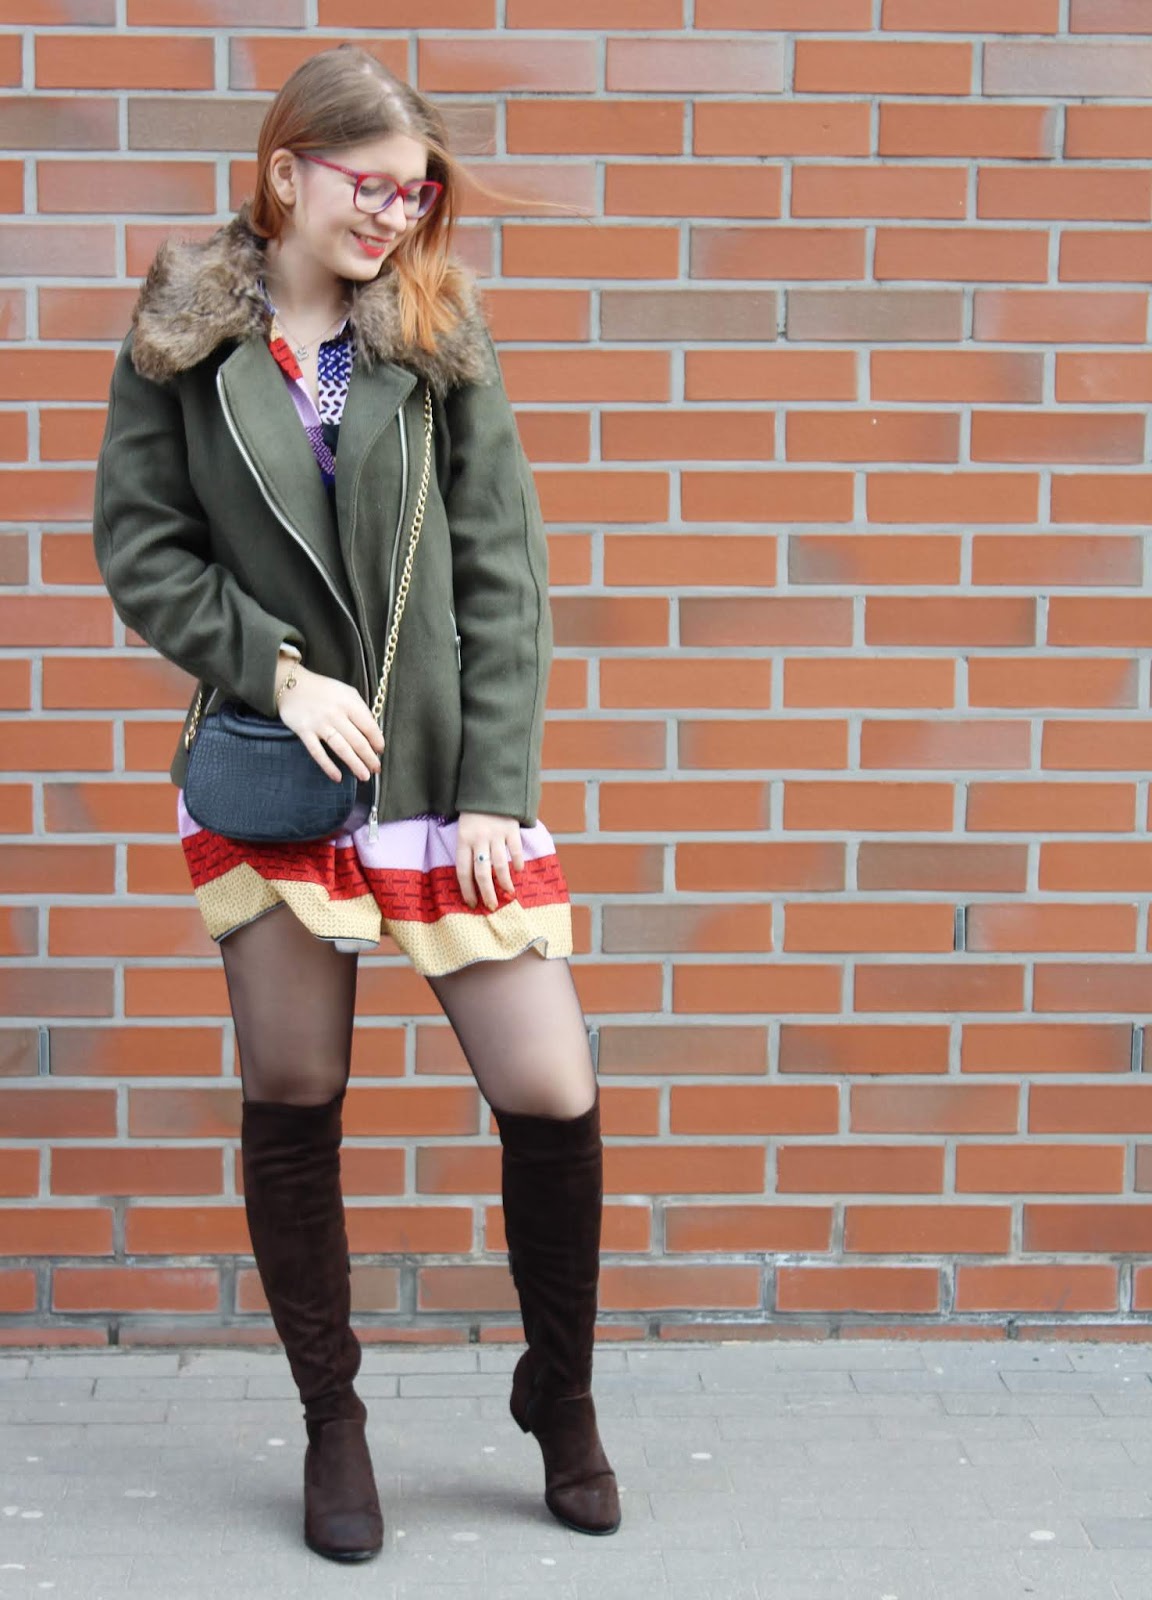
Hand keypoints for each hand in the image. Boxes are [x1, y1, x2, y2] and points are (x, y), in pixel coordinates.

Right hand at [275, 662, 383, 782]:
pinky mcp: (304, 732)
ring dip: (355, 764)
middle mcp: (335, 714)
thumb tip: (373, 732)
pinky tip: (338, 777)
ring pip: (341, 748)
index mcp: (348, 702)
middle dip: (369, 758)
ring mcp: (319, 724)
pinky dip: (328, 766)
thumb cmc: (323, 690)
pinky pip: (318, 752)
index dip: (377, 741)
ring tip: (364, 776)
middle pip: (357, 741)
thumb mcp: (346, 692)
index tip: (380, 751)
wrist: (292, 685)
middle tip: (376, 769)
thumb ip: (359, 709)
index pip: (368, 726)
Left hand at [456, 811, 523, 910]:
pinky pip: (515, 850)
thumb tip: (472, 880)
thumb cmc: (474, 813)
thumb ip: (467, 850)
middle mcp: (478, 839)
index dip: (467, 891)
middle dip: (487, 893)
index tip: (472, 904)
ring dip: (505, 882)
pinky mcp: (511, 828)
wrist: (489, 786)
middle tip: (492, 907)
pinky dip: (517, 863)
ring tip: (509, 894)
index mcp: (463, 840)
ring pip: (500, 865)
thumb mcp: (463, 829)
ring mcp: (496, 834)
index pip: (463, 872)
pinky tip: (518, 871)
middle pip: (482, 873)